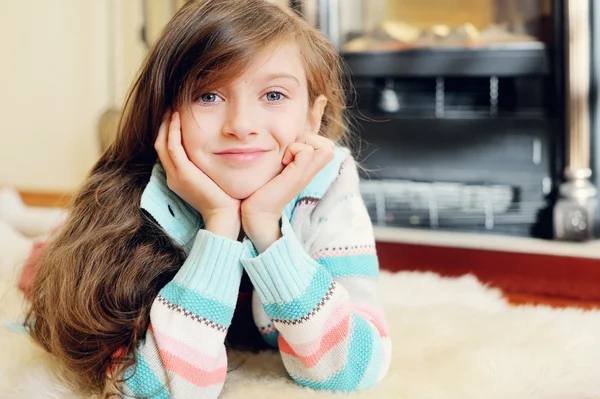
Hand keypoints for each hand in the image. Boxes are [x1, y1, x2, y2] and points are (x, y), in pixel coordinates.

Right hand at [154, 111, 240, 238]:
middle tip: (171, 108)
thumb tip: (220, 149)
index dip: (168, 132)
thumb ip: (210, 165)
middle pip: (160, 144)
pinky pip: (172, 147)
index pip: (167, 150)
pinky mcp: (183, 174)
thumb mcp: (214, 178)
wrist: (225, 216)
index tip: (175, 117)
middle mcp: (173, 176)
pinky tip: (178, 117)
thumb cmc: (226, 199)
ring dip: (166, 124)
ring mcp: (176, 175)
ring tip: (173, 108)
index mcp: (178, 178)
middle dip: (164, 125)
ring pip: (162, 143)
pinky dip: (173, 131)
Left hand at [241, 134, 334, 251]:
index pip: (327, 146)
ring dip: (302, 145)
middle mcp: (311, 172)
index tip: (291, 152)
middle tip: (290, 153)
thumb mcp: (279, 168)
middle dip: (310, 141)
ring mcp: (307, 175)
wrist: (257, 212)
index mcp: (308, 169)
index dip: (311, 141)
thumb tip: (286, 140)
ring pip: (325, 147)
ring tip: (286, 158)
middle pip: (329, 146)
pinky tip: (282, 162)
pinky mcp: (298, 177)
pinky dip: (293, 150)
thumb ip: (287, 156)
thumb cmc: (262, 190)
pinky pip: (306, 151)